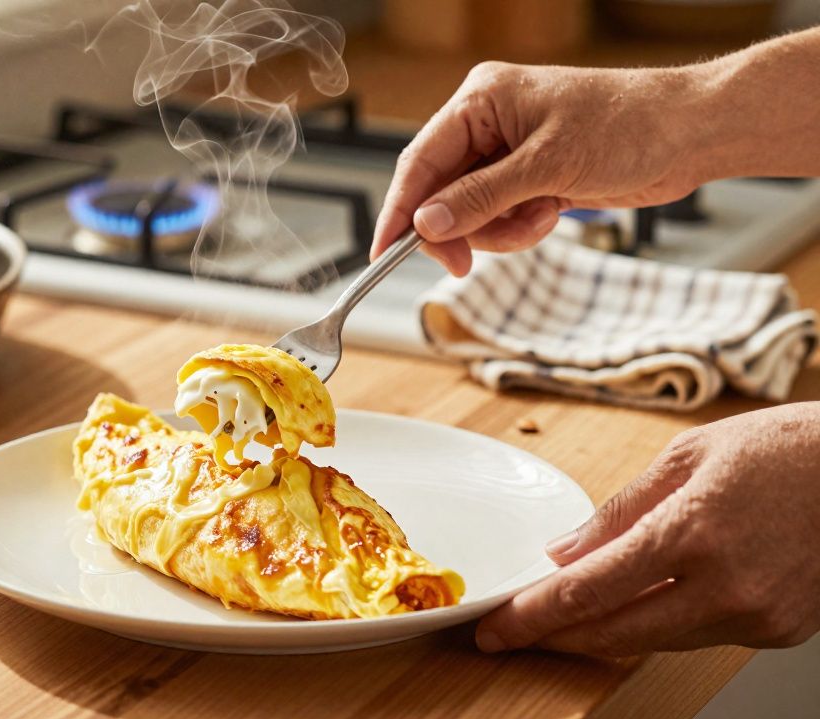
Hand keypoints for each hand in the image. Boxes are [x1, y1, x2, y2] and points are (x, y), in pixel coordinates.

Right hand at [372, 62, 705, 274]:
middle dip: (458, 228)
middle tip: (464, 262)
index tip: (384, 253)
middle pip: (439, 192)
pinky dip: (518, 228)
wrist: (691, 133)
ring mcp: (508, 152)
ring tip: (540, 218)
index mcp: (480, 99)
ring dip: (498, 230)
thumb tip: (425, 225)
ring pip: (468, 212)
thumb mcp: (547, 166)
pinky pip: (499, 216)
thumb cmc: (629, 125)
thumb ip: (480, 198)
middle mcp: (487, 123)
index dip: (399, 210)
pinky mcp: (529, 176)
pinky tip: (552, 213)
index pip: (420, 160)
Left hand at [476, 402, 819, 656]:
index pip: (589, 590)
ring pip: (652, 640)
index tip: (495, 626)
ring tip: (558, 620)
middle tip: (510, 635)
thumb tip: (565, 552)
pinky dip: (654, 624)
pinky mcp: (778, 632)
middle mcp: (724, 586)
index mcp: (692, 531)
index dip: (533, 615)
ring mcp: (755, 616)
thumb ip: (619, 511)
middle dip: (552, 637)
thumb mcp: (687, 456)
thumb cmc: (785, 449)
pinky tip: (630, 608)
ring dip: (599, 634)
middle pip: (612, 632)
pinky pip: (695, 637)